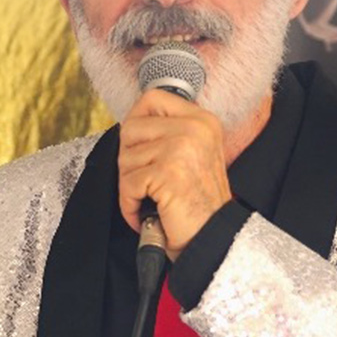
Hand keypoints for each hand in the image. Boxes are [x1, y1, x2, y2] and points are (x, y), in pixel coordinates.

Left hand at [116, 89, 232, 258]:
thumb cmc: (197, 203)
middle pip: (130, 129)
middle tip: (146, 181)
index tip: (139, 146)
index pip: (152, 98)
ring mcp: (182, 148)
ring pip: (125, 158)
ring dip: (131, 186)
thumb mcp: (192, 154)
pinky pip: (127, 183)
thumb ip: (167, 132)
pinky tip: (148, 210)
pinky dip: (130, 204)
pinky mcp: (168, 172)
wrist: (211, 238)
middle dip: (129, 161)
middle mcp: (195, 128)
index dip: (135, 122)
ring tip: (152, 198)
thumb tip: (130, 123)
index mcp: (202, 120)